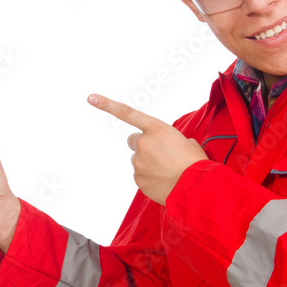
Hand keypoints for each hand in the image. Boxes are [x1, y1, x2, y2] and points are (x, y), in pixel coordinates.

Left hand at [88, 94, 207, 205]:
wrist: (195, 189)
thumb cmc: (195, 164)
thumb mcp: (188, 143)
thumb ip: (172, 140)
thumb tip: (169, 148)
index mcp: (158, 129)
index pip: (128, 113)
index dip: (107, 105)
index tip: (91, 98)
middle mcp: (144, 143)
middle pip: (133, 141)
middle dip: (143, 145)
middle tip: (160, 155)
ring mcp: (138, 162)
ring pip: (138, 160)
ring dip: (149, 163)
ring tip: (168, 171)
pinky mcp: (138, 179)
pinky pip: (141, 176)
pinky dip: (150, 178)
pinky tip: (164, 180)